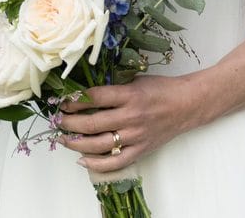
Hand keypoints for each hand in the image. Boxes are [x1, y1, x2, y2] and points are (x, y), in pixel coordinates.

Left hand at [55, 76, 199, 173]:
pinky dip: (97, 164)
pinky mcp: (141, 150)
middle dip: (69, 122)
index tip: (63, 102)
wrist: (187, 105)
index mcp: (129, 95)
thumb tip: (84, 93)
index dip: (74, 101)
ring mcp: (136, 136)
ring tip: (63, 139)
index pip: (94, 98)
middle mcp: (131, 117)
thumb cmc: (160, 89)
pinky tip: (82, 160)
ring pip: (99, 144)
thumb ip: (113, 88)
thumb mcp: (135, 80)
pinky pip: (115, 162)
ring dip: (76, 143)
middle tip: (57, 120)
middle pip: (92, 123)